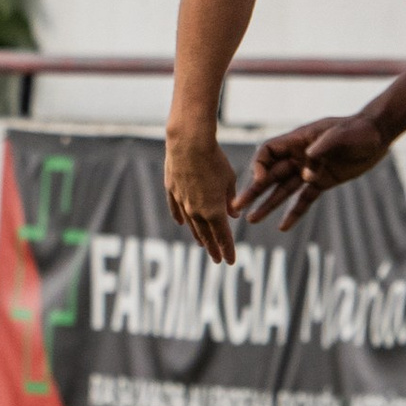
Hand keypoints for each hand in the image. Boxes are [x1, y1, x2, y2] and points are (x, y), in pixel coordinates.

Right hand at [164, 128, 238, 261]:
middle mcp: (196, 211)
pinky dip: (179, 218)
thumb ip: (231, 200)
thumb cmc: (215, 160)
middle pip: (206, 235)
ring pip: (190, 225)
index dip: (227, 250)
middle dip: (214, 248)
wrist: (189, 143)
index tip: (230, 261)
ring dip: (198, 236)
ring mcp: (182, 202)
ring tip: (202, 245)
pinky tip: (180, 224)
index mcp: (214, 211)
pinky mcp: (172, 191)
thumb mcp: (229, 180)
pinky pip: (175, 209)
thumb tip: (233, 215)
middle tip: (218, 260)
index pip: (222, 237)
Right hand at [236, 113, 390, 227]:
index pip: (267, 152)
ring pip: (283, 190)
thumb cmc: (359, 130)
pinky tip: (282, 226)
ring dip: (267, 204)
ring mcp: (309, 170)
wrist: (377, 135)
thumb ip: (323, 146)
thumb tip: (308, 162)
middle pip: (270, 175)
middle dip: (253, 191)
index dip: (259, 166)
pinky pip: (304, 199)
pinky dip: (294, 213)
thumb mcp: (342, 134)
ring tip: (252, 220)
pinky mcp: (322, 182)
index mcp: (298, 140)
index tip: (260, 181)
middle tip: (237, 207)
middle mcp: (299, 156)